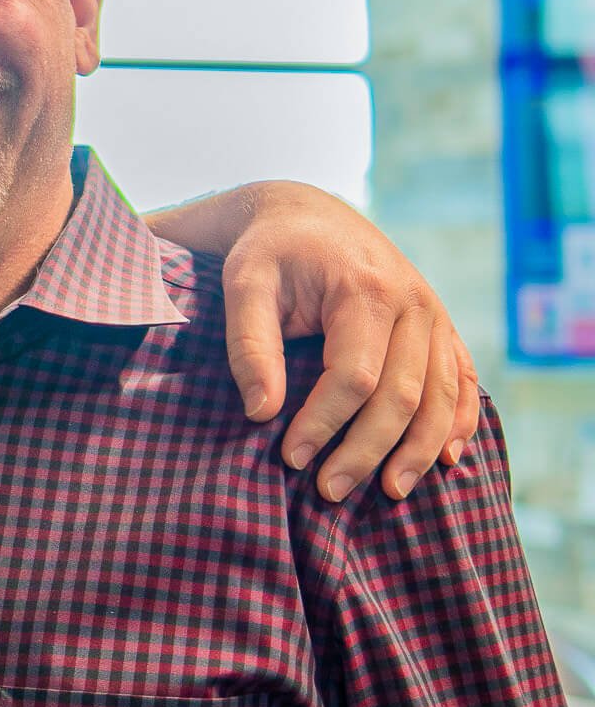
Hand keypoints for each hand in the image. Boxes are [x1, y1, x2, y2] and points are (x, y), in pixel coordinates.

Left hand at [148, 182, 480, 500]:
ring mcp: (434, 313)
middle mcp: (413, 302)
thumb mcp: (244, 285)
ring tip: (389, 492)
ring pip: (442, 396)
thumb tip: (262, 412)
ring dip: (420, 451)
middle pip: (403, 395)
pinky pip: (462, 380)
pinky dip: (459, 422)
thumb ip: (249, 345)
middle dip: (368, 450)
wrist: (304, 214)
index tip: (292, 459)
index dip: (324, 424)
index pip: (354, 377)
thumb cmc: (268, 252)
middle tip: (330, 491)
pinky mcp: (441, 324)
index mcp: (366, 288)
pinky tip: (446, 459)